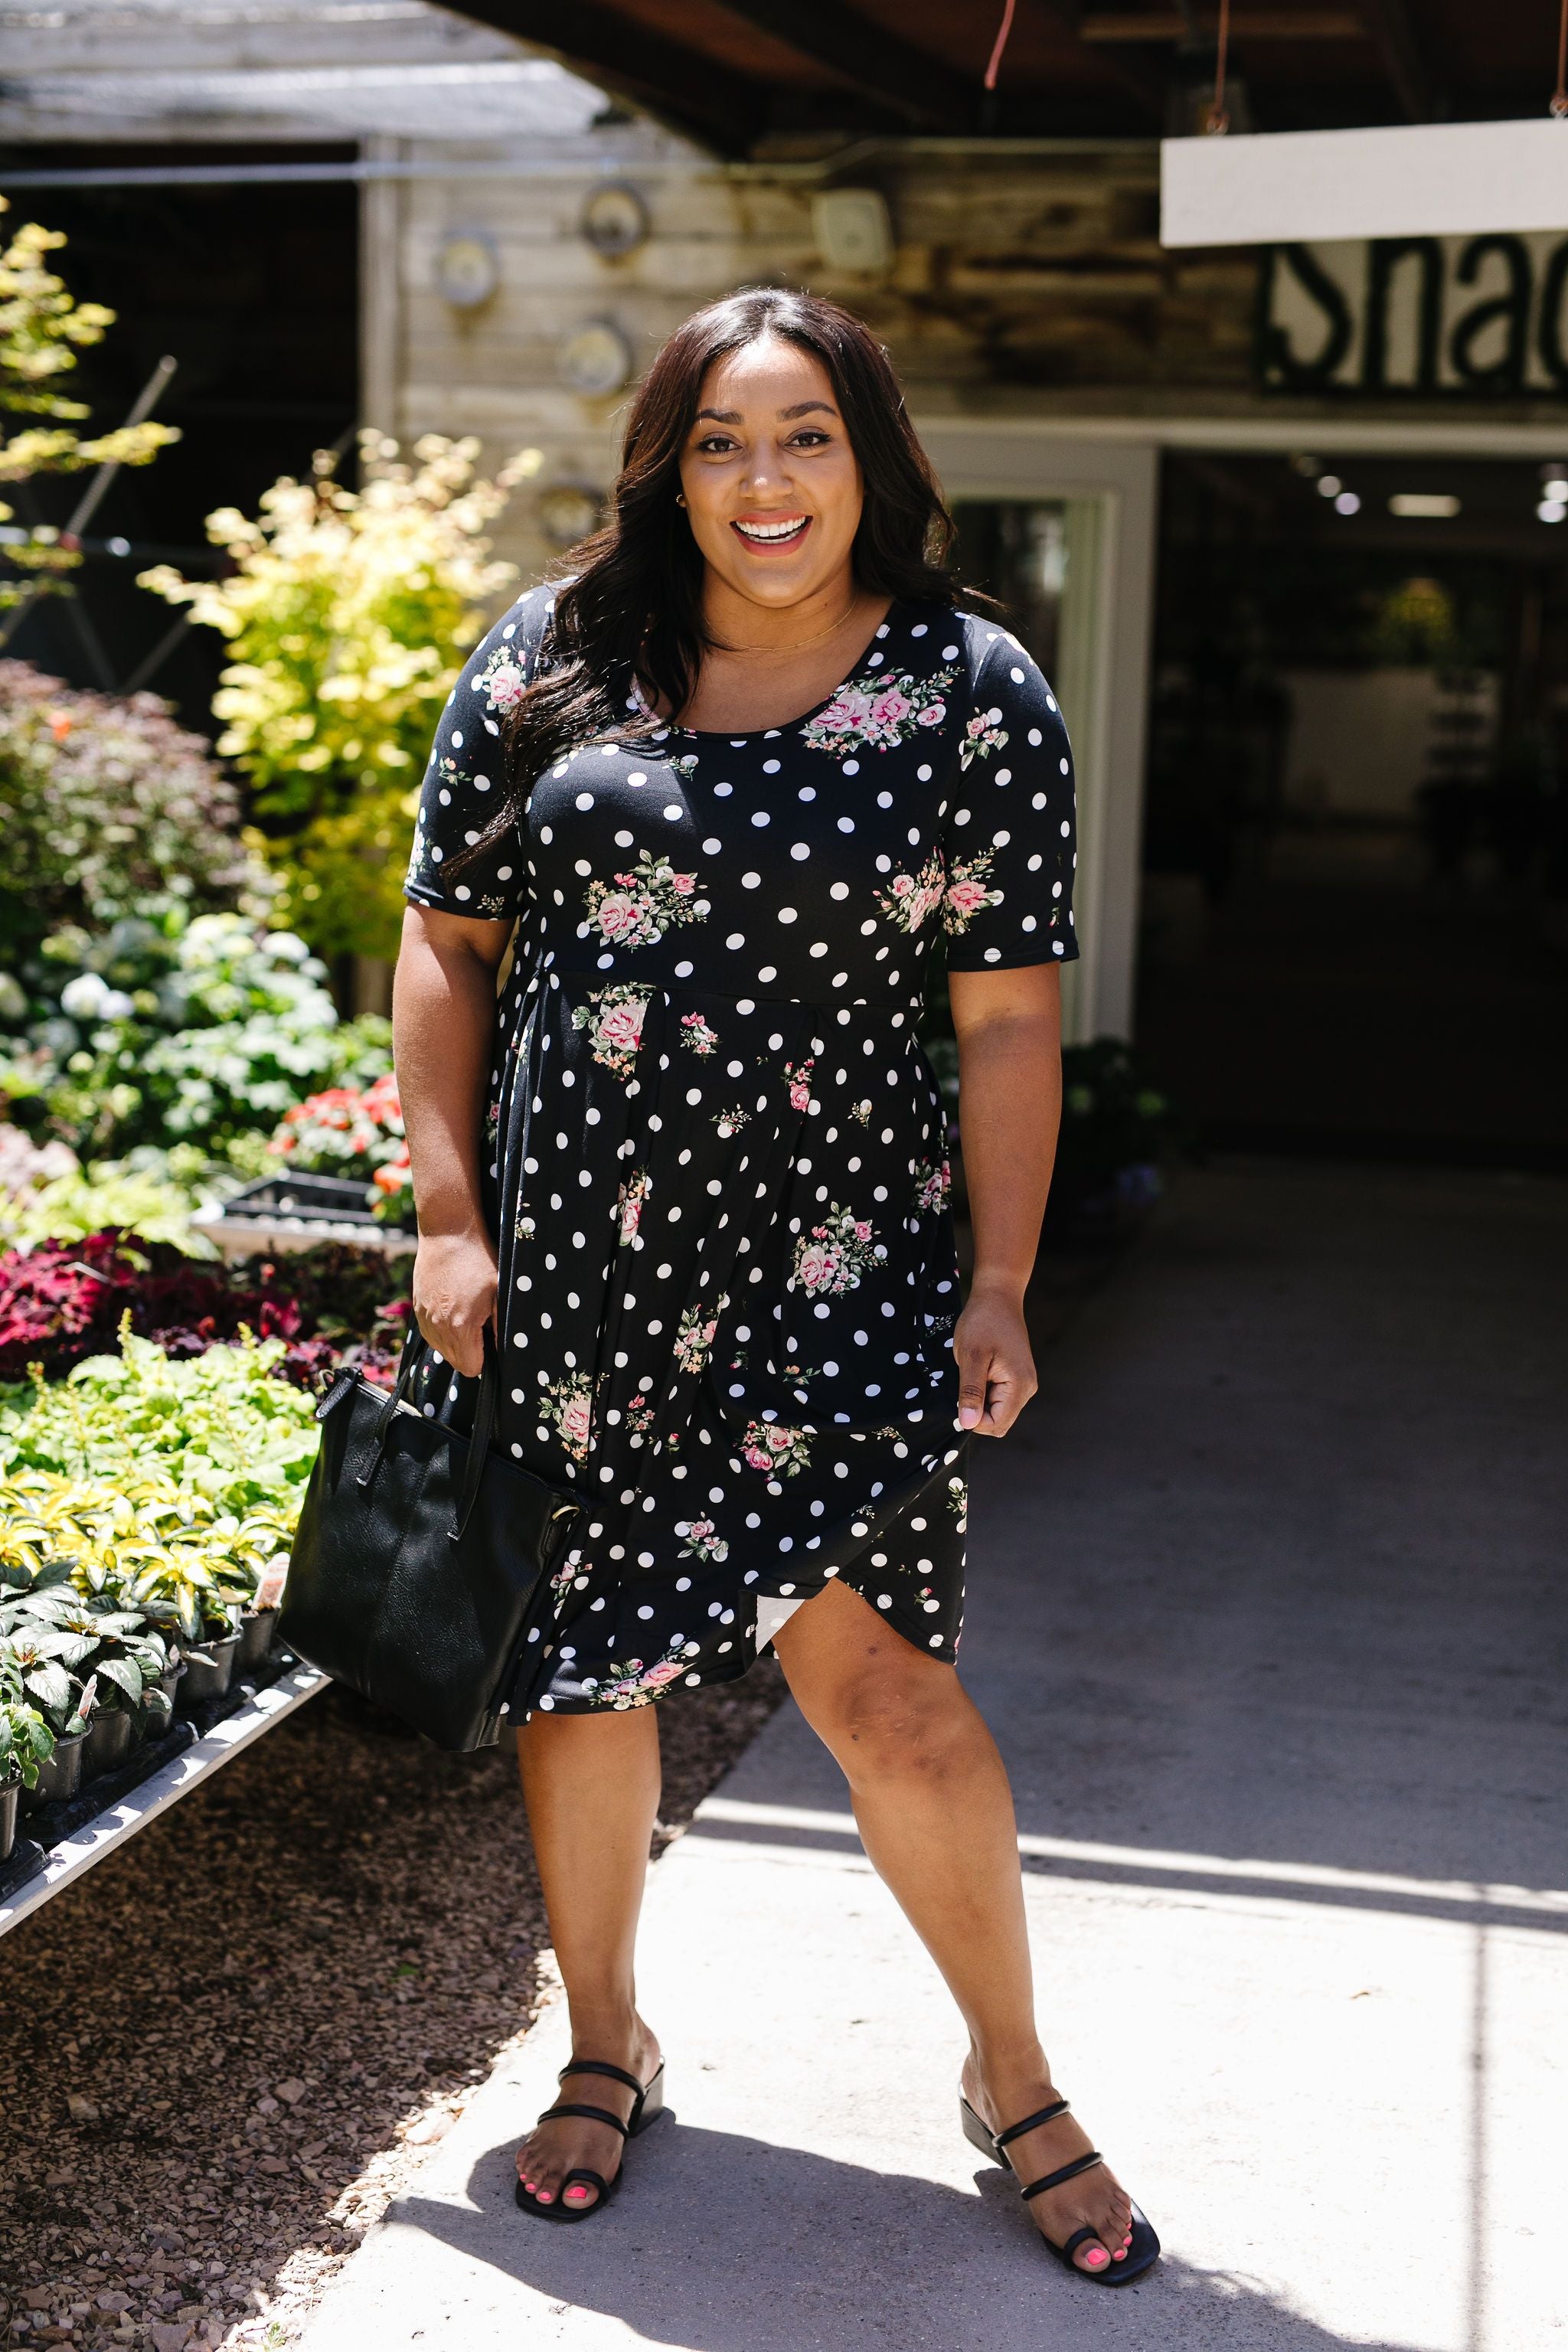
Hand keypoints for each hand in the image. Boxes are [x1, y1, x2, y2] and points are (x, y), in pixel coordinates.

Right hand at [411, 1229, 496, 1377]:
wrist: (448, 1232)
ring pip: (441, 1350)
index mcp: (460, 1327)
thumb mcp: (500, 1292)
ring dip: (455, 1342)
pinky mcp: (416, 1309)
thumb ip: (502, 1328)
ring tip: (467, 1314)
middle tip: (482, 1325)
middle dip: (471, 1352)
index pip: (471, 1368)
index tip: (491, 1341)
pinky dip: (442, 1330)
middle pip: (455, 1362)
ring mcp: (424, 1318)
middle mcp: (437, 1327)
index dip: (485, 1360)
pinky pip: (431, 1334)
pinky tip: (454, 1308)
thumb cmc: (479, 1260)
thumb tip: (505, 1353)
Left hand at [952, 1287, 1036, 1436]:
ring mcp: (1023, 1383)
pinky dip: (983, 1391)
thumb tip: (968, 1423)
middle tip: (963, 1383)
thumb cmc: (983, 1322)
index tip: (958, 1399)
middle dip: (976, 1411)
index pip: (996, 1425)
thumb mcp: (971, 1356)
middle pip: (998, 1421)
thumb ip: (971, 1391)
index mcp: (1019, 1385)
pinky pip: (998, 1397)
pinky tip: (976, 1372)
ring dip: (978, 1400)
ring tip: (970, 1373)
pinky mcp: (1016, 1377)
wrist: (998, 1296)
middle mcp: (1027, 1388)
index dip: (973, 1420)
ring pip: (997, 1410)